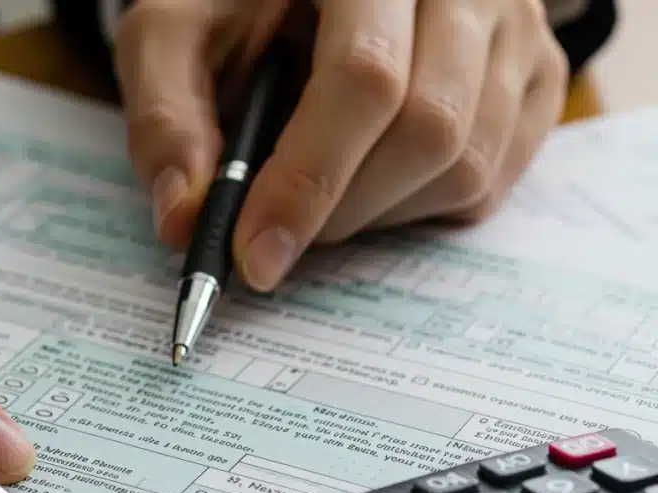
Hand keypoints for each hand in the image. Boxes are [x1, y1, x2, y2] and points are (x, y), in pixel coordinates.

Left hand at [115, 0, 568, 289]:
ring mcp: (515, 26)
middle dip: (339, 209)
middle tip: (275, 230)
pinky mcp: (538, 72)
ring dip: (377, 213)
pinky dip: (419, 206)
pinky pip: (494, 177)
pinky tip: (369, 174)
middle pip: (431, 128)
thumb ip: (166, 114)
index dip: (309, 181)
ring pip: (469, 164)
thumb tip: (182, 220)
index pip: (365, 78)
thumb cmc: (242, 1)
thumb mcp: (174, 30)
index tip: (255, 256)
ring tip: (318, 188)